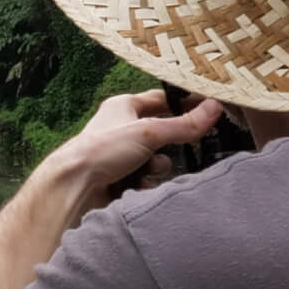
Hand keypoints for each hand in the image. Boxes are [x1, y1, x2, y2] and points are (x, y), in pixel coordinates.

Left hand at [35, 88, 223, 219]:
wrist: (73, 189)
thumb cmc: (101, 151)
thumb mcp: (148, 132)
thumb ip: (184, 124)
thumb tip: (215, 109)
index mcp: (123, 106)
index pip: (162, 100)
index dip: (185, 105)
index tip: (208, 111)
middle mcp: (121, 129)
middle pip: (162, 135)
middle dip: (168, 147)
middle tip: (170, 149)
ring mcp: (120, 155)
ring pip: (156, 161)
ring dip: (156, 169)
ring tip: (144, 172)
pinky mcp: (119, 179)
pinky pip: (146, 179)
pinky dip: (145, 184)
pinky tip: (134, 187)